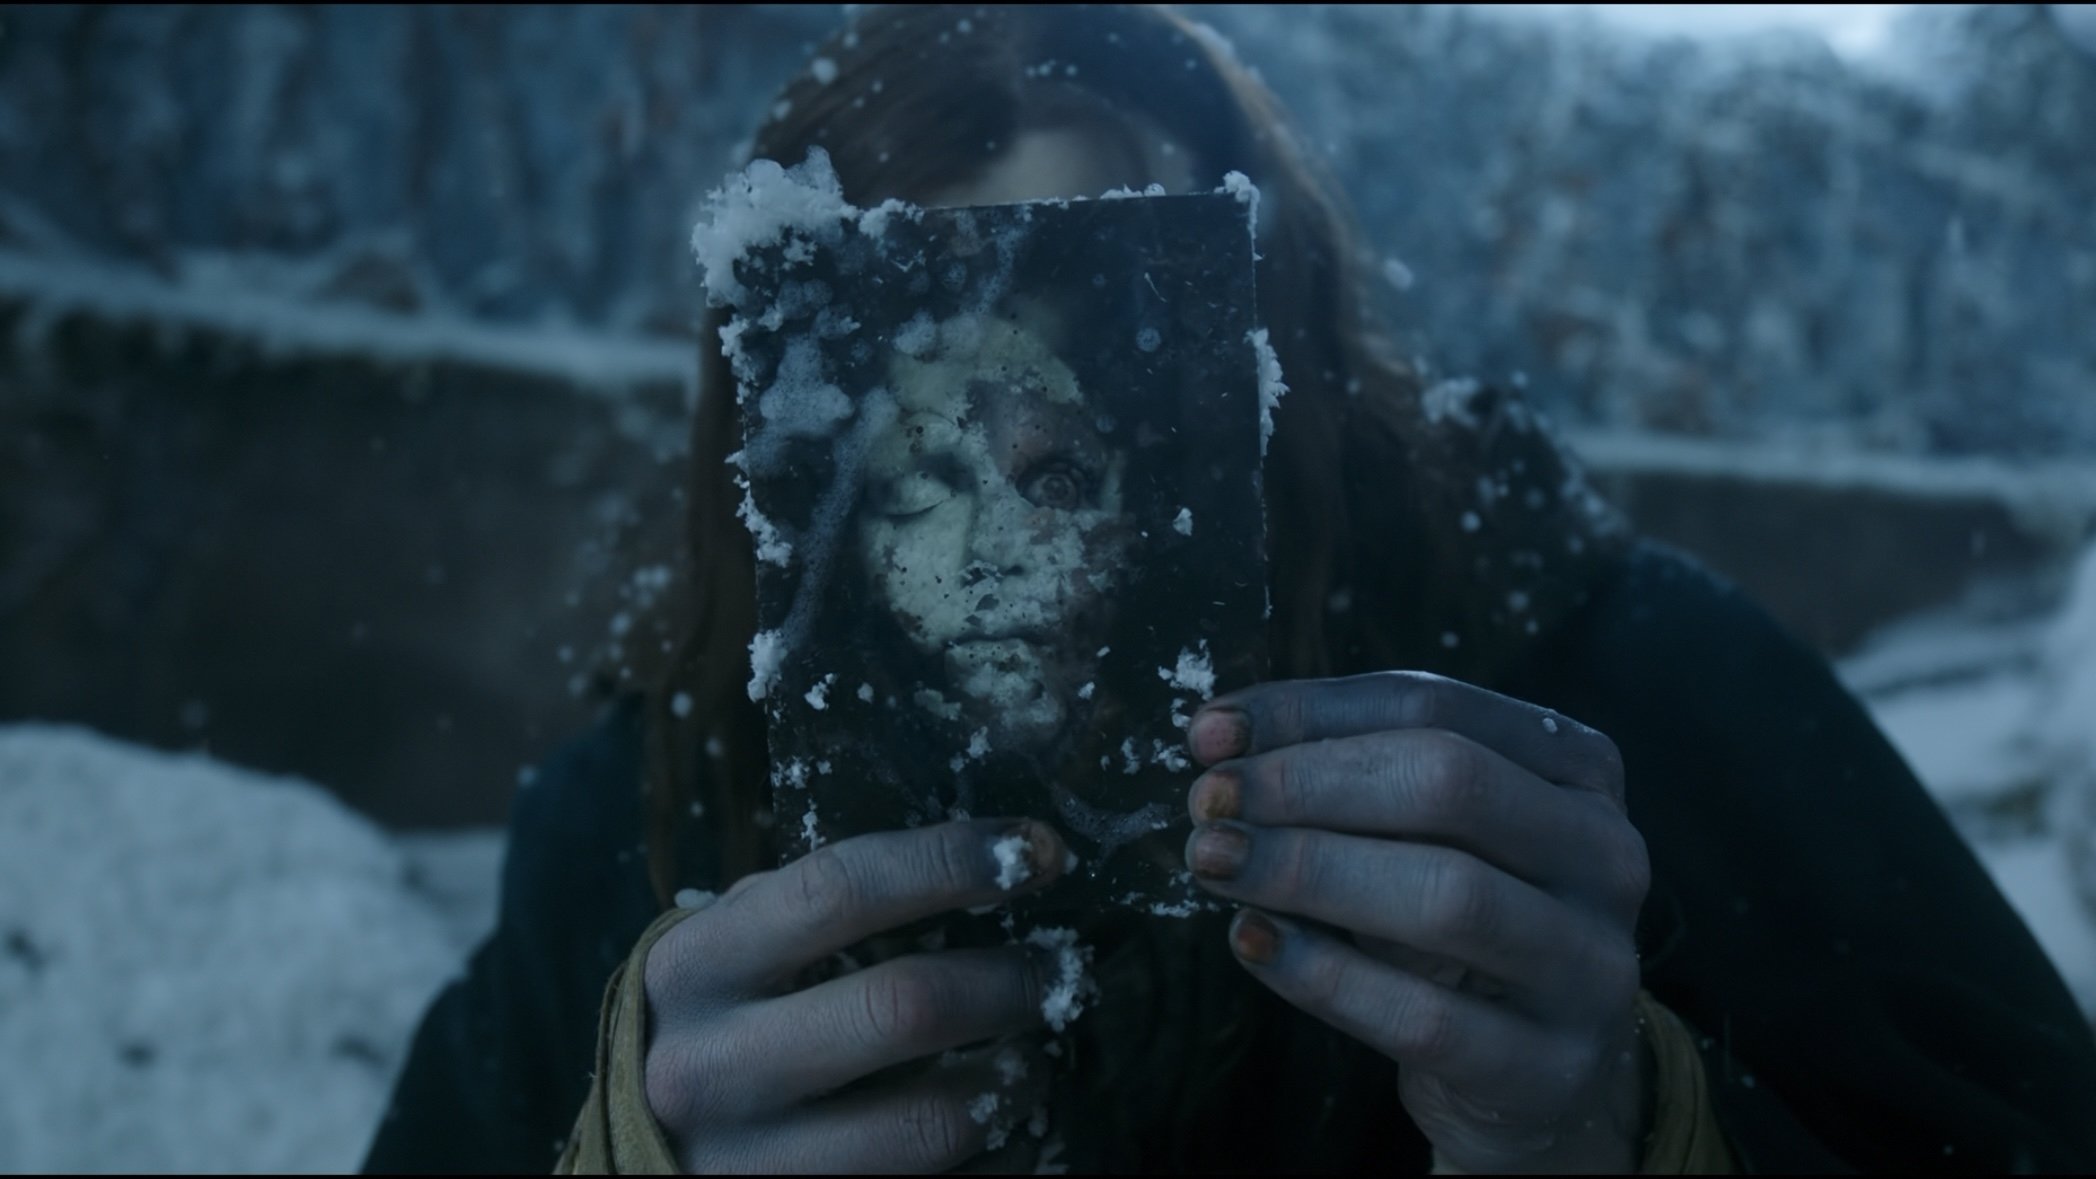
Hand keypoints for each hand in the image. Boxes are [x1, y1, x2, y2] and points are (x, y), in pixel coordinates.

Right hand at [641, 818, 1066, 1172]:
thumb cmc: (715, 1027)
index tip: (1039, 850)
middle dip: (1009, 982)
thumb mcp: (733, 956)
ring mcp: (750, 1164)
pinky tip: (1009, 1126)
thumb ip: (816, 912)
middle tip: (1057, 973)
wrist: (641, 1158)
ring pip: (932, 1122)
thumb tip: (989, 861)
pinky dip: (1000, 1154)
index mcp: (697, 966)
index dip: (952, 860)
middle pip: (902, 1006)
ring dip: (1017, 1081)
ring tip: (1037, 1060)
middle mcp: (710, 1066)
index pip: (840, 888)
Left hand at [1182, 672, 1650, 1172]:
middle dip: (1309, 784)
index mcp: (1578, 769)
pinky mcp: (1551, 1067)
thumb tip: (1220, 740)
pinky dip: (1325, 975)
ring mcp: (1592, 965)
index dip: (1311, 713)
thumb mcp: (1426, 837)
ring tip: (1215, 861)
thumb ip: (1346, 777)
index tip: (1209, 733)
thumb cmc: (1462, 925)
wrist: (1539, 1077)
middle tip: (1208, 800)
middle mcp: (1605, 854)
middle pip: (1450, 784)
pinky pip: (1426, 1016)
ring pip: (1448, 895)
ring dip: (1310, 869)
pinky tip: (1254, 942)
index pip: (1435, 707)